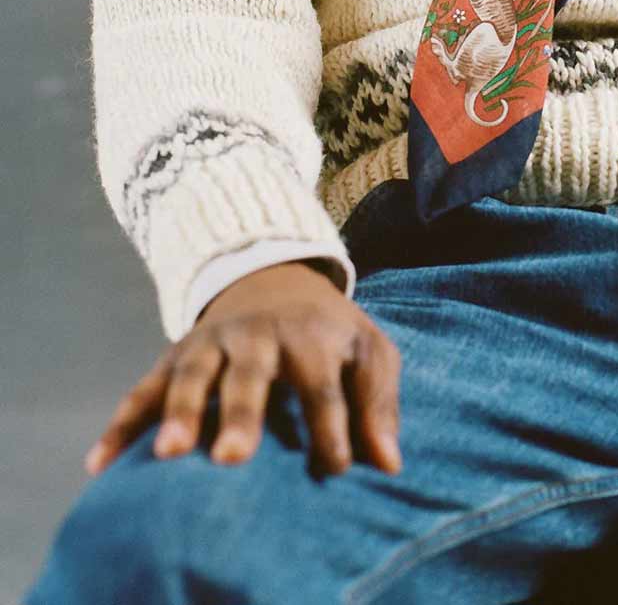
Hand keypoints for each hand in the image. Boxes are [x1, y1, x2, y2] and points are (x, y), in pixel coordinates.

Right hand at [82, 261, 401, 479]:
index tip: (336, 468)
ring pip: (191, 375)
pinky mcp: (175, 355)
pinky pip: (144, 388)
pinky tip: (100, 463)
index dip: (330, 426)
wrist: (275, 277)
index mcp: (310, 335)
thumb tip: (389, 465)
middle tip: (234, 458)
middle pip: (250, 374)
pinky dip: (122, 422)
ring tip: (170, 455)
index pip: (321, 384)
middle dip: (241, 414)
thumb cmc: (330, 333)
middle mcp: (257, 336)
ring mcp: (211, 343)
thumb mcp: (369, 350)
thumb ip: (379, 402)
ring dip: (178, 413)